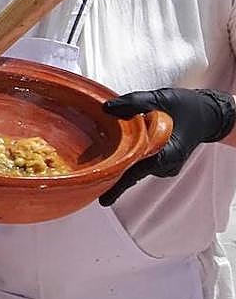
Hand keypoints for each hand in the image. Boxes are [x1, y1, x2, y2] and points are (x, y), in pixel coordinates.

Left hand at [99, 88, 235, 205]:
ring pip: (135, 165)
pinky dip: (130, 154)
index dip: (118, 183)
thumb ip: (135, 102)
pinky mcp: (160, 164)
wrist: (207, 114)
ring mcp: (164, 167)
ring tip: (117, 138)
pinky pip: (140, 162)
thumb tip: (107, 108)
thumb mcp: (161, 98)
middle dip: (112, 169)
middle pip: (132, 171)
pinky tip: (128, 141)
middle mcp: (167, 165)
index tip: (103, 199)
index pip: (139, 170)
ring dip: (121, 156)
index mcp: (170, 153)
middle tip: (90, 167)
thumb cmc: (186, 106)